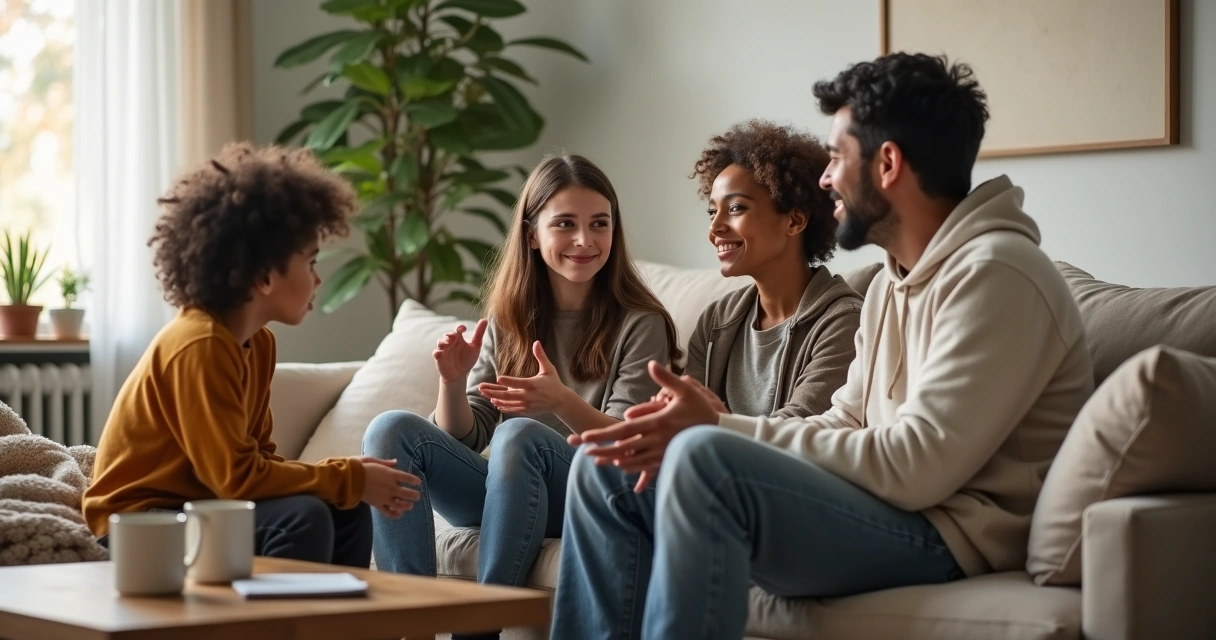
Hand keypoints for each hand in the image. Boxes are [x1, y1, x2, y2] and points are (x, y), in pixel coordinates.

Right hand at [357, 457, 422, 518]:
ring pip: (400, 504)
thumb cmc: (359, 467)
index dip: (415, 481)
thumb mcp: (372, 460)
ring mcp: (384, 497)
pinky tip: (399, 514)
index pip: (408, 478)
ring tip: (410, 506)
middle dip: (415, 495)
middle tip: (418, 496)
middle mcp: (390, 486)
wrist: (347, 479)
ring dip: (407, 506)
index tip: (419, 483)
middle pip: (407, 493)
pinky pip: (388, 512)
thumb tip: (396, 462)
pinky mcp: (377, 504)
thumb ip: (386, 462)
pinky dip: (395, 515)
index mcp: (390, 474)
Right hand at [434, 319, 486, 383]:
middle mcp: (450, 342)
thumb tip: (485, 320)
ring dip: (443, 341)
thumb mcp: (475, 346)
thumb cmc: (467, 359)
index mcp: (459, 338)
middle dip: (450, 334)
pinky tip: (440, 353)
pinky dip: (437, 352)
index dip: (459, 328)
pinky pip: (435, 353)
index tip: (463, 329)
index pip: (458, 329)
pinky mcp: (439, 358)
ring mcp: (443, 349)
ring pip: (440, 342)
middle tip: (454, 336)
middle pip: (448, 334)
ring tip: (447, 343)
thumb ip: (479, 334)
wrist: (459, 374)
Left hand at [479, 341, 572, 416]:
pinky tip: (495, 403)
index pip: (518, 383)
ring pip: (508, 403)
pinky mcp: (526, 410)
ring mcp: (526, 404)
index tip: (498, 378)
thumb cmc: (554, 383)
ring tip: (484, 395)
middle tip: (482, 388)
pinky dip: (503, 406)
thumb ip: (541, 356)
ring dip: (495, 399)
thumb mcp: (548, 369)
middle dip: (493, 392)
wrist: (560, 401)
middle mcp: (528, 396)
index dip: (508, 381)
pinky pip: (512, 409)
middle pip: (508, 395)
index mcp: (532, 384)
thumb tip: (536, 342)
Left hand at [576, 361, 721, 491]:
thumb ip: (667, 378)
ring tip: (596, 460)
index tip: (585, 437)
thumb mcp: (687, 391)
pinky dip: (631, 467)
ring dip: (613, 460)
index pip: (624, 430)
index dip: (603, 435)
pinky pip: (645, 467)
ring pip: (632, 460)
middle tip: (583, 450)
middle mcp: (657, 441)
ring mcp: (662, 454)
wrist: (723, 434)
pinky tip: (621, 466)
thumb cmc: (702, 411)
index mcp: (657, 423)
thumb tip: (652, 364)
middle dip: (602, 449)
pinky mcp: (668, 461)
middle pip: (623, 448)